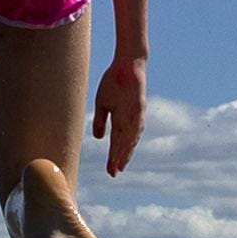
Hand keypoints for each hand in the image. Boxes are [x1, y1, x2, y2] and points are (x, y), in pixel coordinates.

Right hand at [91, 54, 146, 176]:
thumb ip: (101, 121)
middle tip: (114, 174)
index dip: (114, 157)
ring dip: (126, 151)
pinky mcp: (139, 105)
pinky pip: (135, 122)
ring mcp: (136, 114)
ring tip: (120, 163)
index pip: (117, 143)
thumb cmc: (114, 81)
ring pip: (131, 137)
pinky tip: (128, 145)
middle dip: (120, 159)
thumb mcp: (103, 103)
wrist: (126, 64)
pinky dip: (132, 134)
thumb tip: (97, 138)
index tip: (110, 172)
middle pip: (125, 144)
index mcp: (121, 120)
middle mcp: (131, 120)